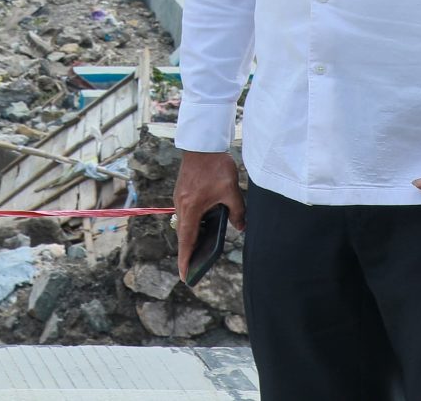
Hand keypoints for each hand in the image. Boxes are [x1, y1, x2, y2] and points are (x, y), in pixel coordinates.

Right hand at [174, 150, 245, 278]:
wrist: (202, 144)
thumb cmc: (215, 166)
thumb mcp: (231, 191)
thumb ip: (237, 212)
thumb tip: (241, 228)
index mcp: (191, 207)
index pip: (187, 240)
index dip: (186, 259)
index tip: (185, 276)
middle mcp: (181, 205)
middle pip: (183, 235)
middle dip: (187, 253)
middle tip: (191, 271)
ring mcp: (180, 198)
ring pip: (183, 224)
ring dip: (189, 238)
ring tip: (197, 253)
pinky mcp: (182, 192)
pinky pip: (185, 214)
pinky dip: (191, 225)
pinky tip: (202, 228)